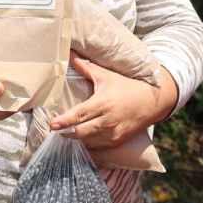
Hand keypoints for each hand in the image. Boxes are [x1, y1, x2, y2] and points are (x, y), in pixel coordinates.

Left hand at [49, 51, 177, 151]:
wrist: (151, 102)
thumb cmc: (126, 87)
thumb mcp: (106, 76)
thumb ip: (86, 67)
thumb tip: (70, 54)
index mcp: (103, 104)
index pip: (80, 114)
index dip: (65, 121)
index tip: (52, 124)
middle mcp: (108, 121)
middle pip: (81, 132)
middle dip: (66, 132)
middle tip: (54, 129)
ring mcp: (113, 134)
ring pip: (88, 142)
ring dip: (76, 139)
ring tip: (65, 133)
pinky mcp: (117, 142)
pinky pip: (98, 147)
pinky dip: (88, 144)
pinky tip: (81, 138)